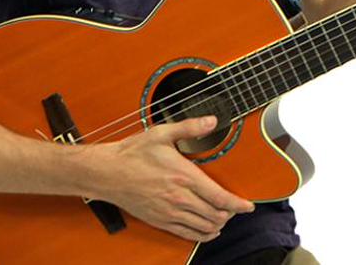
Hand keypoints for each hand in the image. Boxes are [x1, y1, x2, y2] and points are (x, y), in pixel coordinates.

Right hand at [75, 116, 254, 241]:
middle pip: (216, 215)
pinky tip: (209, 230)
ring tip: (223, 217)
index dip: (239, 205)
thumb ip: (190, 127)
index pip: (221, 198)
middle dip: (230, 214)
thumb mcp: (162, 134)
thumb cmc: (131, 154)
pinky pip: (188, 234)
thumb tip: (211, 121)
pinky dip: (203, 235)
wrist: (107, 173)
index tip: (248, 205)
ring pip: (204, 227)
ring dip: (219, 224)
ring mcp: (169, 213)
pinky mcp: (160, 221)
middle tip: (235, 208)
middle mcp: (179, 199)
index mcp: (184, 177)